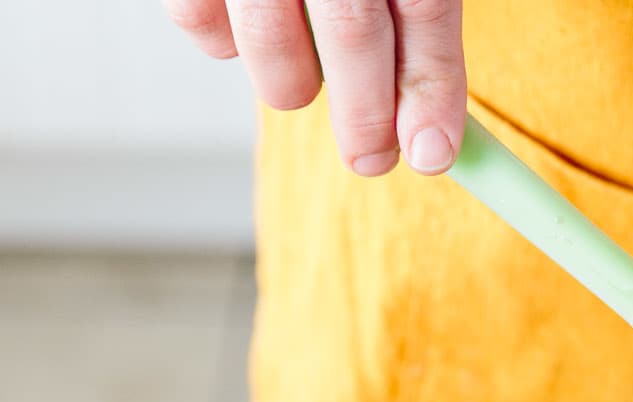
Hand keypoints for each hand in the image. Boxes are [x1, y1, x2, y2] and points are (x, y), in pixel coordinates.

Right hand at [164, 0, 465, 175]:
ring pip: (272, 46)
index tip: (432, 152)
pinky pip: (199, 25)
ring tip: (303, 79)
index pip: (424, 7)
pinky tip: (243, 26)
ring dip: (292, 84)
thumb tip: (427, 126)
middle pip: (353, 31)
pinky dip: (222, 44)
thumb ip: (410, 14)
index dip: (432, 88)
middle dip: (366, 116)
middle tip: (370, 156)